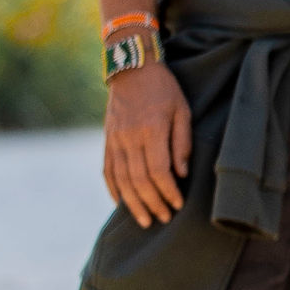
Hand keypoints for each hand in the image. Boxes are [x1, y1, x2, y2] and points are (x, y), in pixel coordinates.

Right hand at [101, 59, 192, 226]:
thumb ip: (182, 143)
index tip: (178, 205)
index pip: (158, 171)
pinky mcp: (107, 140)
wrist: (132, 69)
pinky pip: (107, 169)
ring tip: (145, 220)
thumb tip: (181, 174)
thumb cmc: (164, 89)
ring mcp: (115, 140)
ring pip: (121, 180)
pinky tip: (120, 203)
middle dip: (152, 204)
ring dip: (133, 203)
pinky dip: (113, 188)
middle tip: (164, 219)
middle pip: (138, 181)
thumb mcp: (182, 110)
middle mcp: (129, 138)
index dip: (168, 192)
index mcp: (151, 130)